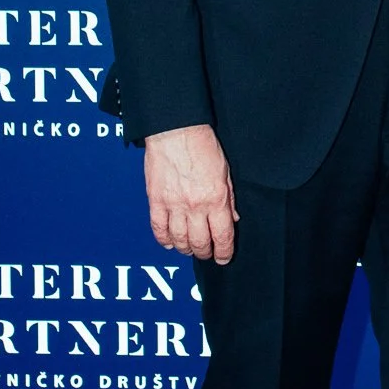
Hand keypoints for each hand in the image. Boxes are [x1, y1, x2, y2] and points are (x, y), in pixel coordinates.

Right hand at [144, 124, 237, 263]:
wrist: (176, 130)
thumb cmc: (202, 145)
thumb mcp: (225, 172)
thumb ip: (229, 198)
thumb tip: (232, 218)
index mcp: (216, 199)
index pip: (222, 236)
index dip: (224, 252)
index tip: (224, 257)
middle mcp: (195, 206)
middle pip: (200, 242)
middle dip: (204, 253)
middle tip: (206, 254)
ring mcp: (174, 205)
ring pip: (179, 239)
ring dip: (185, 248)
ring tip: (189, 249)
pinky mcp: (156, 200)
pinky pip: (158, 228)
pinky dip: (164, 239)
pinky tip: (169, 242)